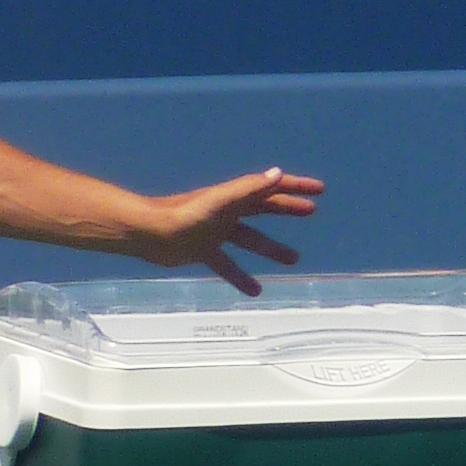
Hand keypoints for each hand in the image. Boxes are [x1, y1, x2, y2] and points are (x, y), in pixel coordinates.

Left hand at [127, 169, 325, 295]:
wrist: (147, 234)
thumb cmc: (181, 216)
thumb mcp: (220, 202)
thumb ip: (247, 188)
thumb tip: (277, 174)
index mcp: (234, 197)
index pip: (270, 187)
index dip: (294, 186)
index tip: (318, 189)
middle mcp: (226, 212)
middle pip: (263, 209)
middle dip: (287, 209)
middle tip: (311, 212)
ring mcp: (215, 232)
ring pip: (249, 239)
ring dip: (270, 248)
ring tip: (293, 260)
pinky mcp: (203, 251)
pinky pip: (227, 264)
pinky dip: (240, 277)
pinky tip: (255, 291)